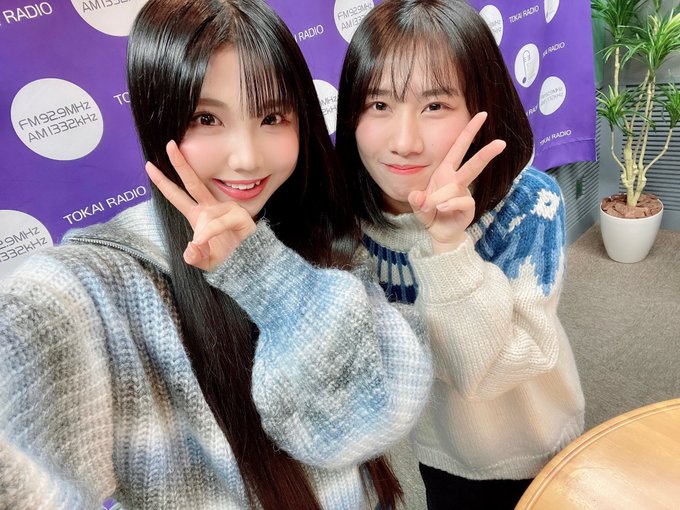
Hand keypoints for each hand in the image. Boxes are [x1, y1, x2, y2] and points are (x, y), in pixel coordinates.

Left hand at [145, 140, 255, 270]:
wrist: (249, 263)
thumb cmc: (228, 259)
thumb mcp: (206, 263)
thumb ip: (194, 258)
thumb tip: (192, 246)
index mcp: (198, 216)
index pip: (177, 196)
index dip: (163, 182)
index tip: (149, 166)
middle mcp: (210, 208)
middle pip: (193, 183)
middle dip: (180, 164)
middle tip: (169, 145)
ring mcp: (226, 210)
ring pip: (209, 216)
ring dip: (205, 231)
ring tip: (202, 246)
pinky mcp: (240, 217)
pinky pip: (221, 223)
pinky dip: (213, 232)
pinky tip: (210, 241)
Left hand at [408, 112, 505, 253]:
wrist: (438, 232)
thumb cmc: (430, 213)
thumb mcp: (418, 205)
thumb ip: (416, 201)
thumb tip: (416, 197)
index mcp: (445, 172)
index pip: (458, 147)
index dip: (469, 131)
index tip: (482, 115)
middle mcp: (456, 180)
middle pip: (473, 163)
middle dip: (487, 152)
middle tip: (501, 143)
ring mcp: (464, 193)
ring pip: (461, 186)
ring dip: (445, 195)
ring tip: (435, 206)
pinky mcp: (468, 207)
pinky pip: (461, 201)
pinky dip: (449, 205)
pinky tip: (440, 209)